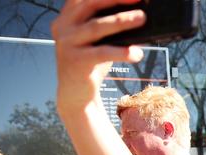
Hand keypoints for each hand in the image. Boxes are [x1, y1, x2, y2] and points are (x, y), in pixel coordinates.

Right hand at [51, 0, 145, 115]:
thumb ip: (109, 26)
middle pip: (90, 5)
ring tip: (142, 18)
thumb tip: (139, 16)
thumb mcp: (98, 41)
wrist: (75, 94)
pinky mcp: (75, 61)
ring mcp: (67, 43)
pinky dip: (121, 52)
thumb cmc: (90, 64)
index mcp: (67, 16)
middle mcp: (63, 26)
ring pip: (97, 27)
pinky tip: (136, 53)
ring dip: (122, 21)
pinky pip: (102, 53)